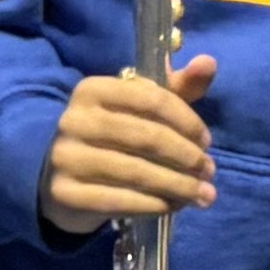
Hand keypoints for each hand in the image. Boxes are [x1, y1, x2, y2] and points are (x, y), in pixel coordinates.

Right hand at [38, 52, 219, 229]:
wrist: (59, 177)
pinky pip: (120, 200)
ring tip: (203, 195)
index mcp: (93, 90)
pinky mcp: (65, 193)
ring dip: (179, 186)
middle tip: (210, 172)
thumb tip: (209, 62)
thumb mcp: (141, 107)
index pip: (152, 99)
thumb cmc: (112, 137)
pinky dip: (153, 205)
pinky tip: (172, 206)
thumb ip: (176, 87)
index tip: (207, 141)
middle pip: (148, 138)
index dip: (187, 121)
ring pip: (137, 172)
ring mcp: (66, 157)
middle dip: (188, 157)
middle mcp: (74, 120)